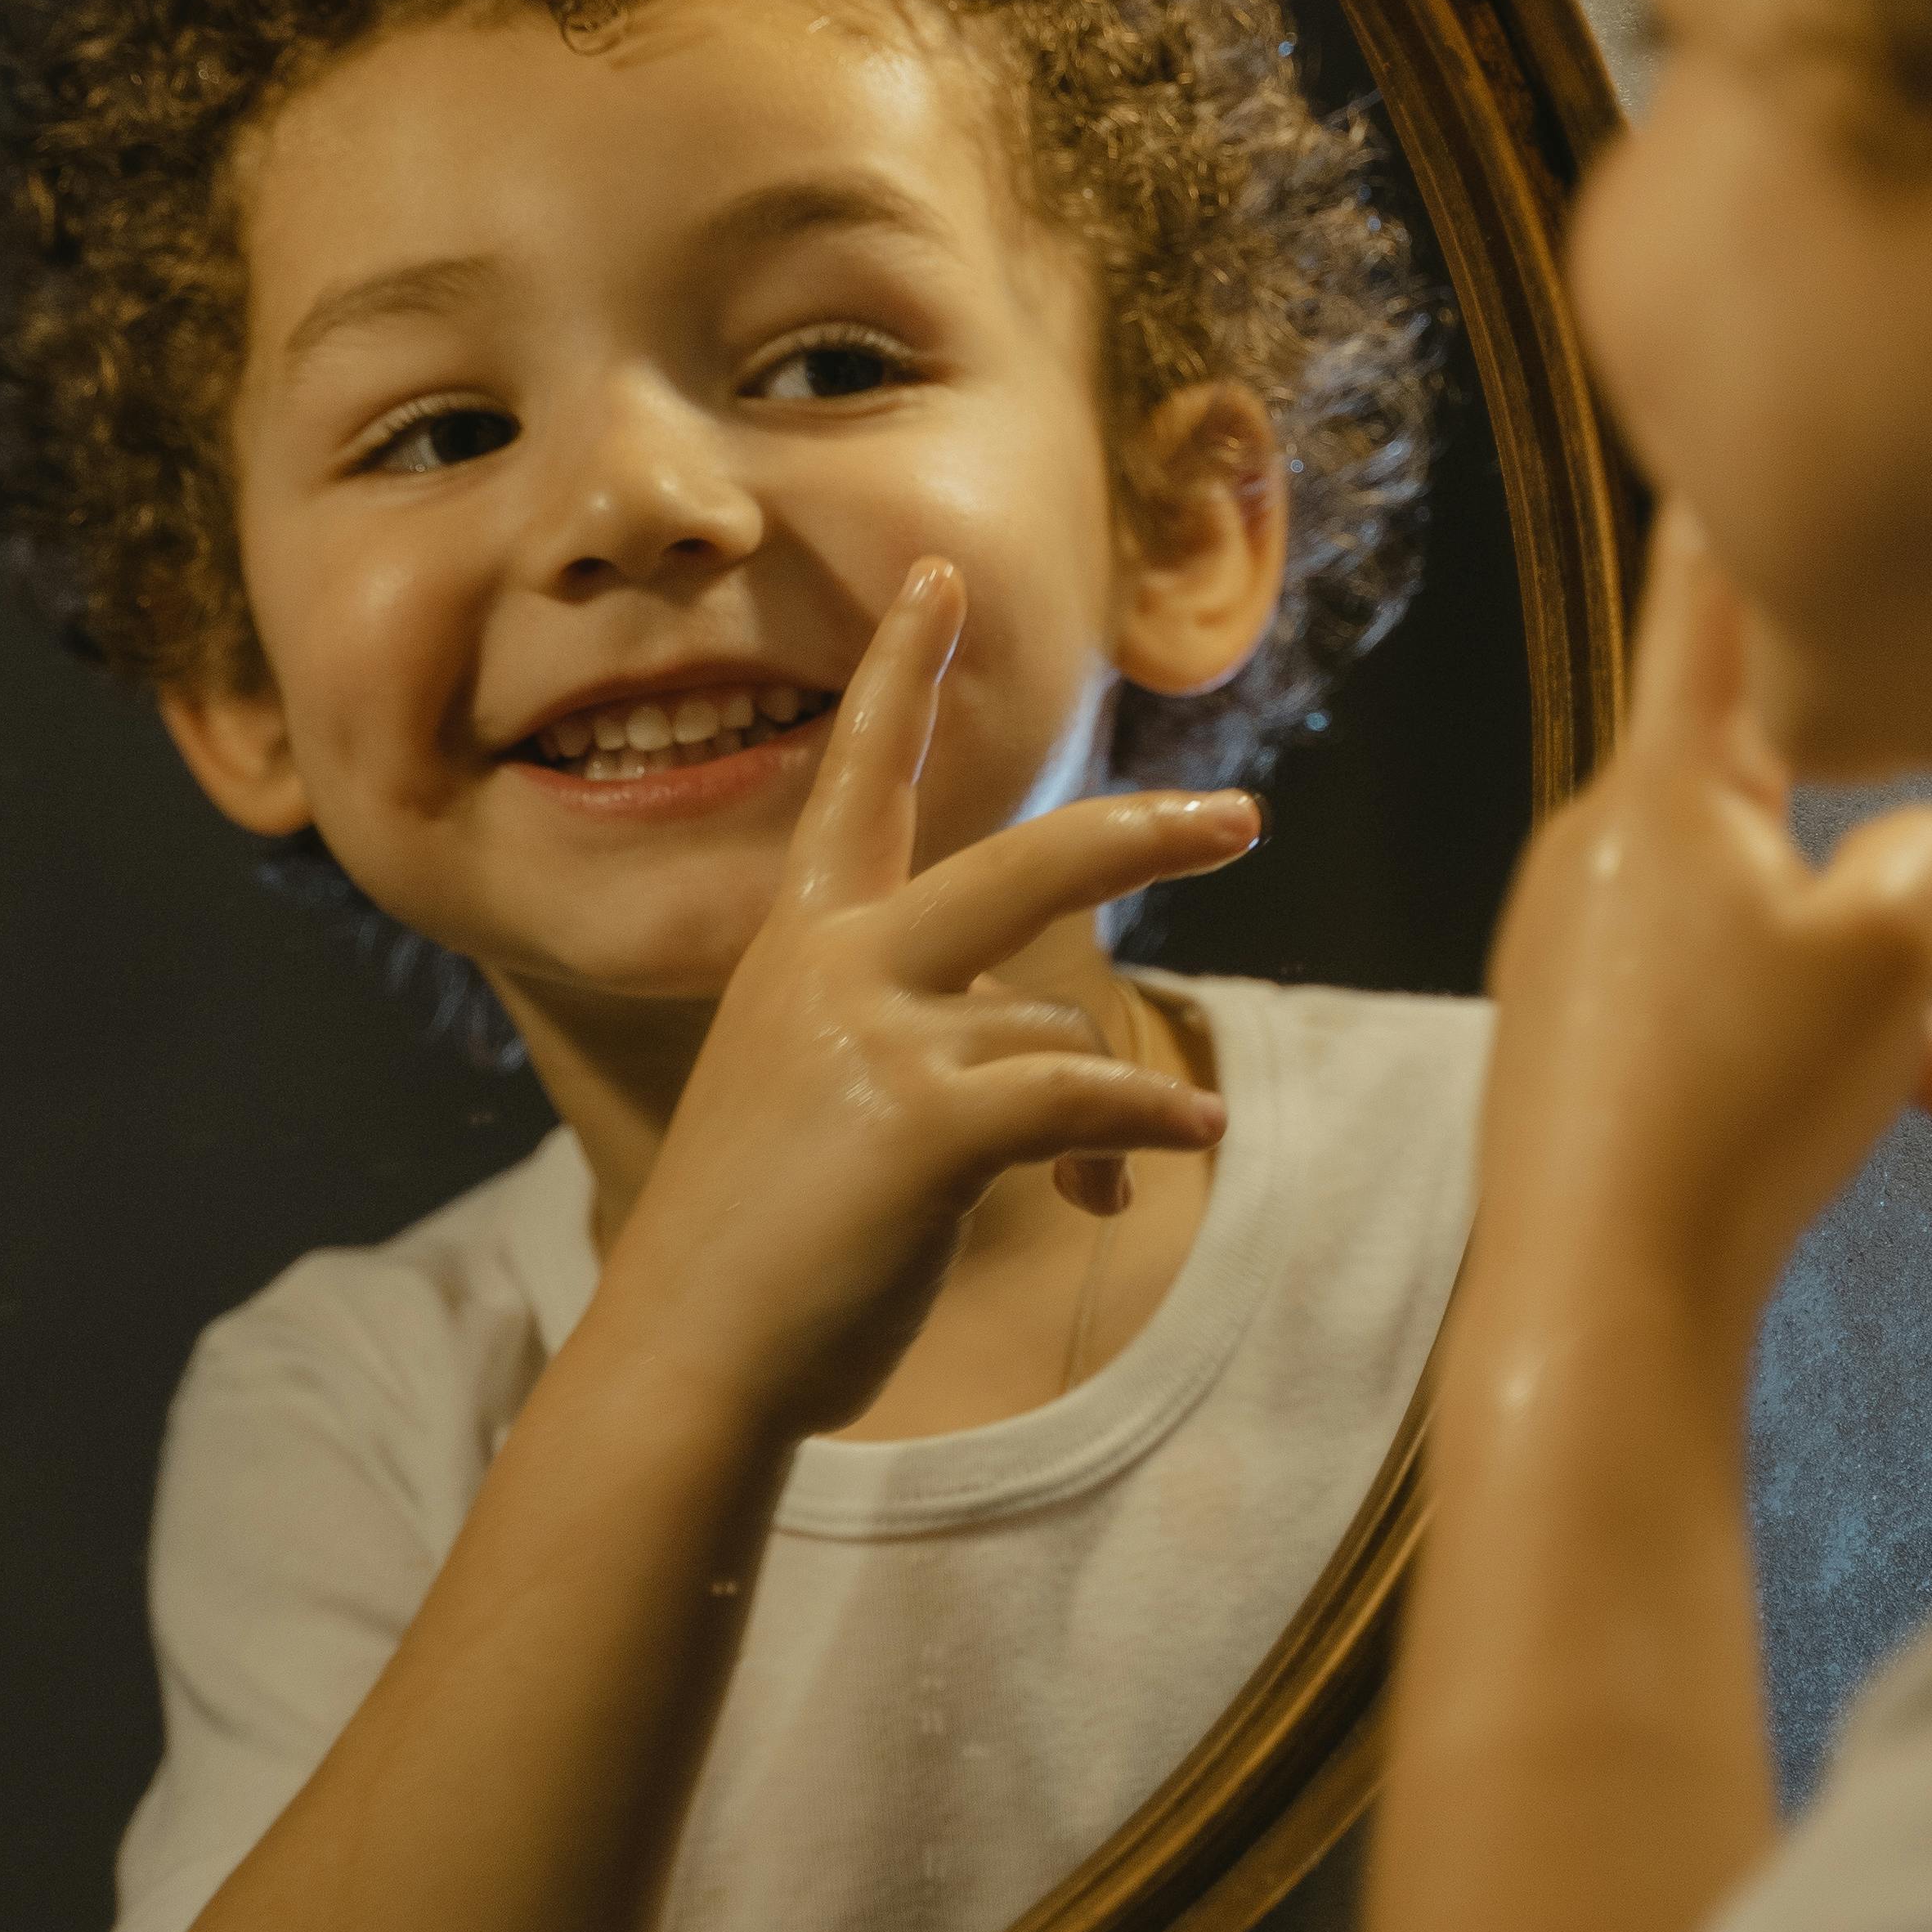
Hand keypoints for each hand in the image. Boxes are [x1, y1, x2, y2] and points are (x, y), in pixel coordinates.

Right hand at [605, 561, 1254, 1442]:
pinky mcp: (928, 1122)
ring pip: (1064, 1016)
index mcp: (799, 946)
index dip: (901, 671)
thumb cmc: (760, 1244)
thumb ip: (931, 1048)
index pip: (860, 779)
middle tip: (1240, 820)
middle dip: (1143, 834)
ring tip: (1154, 1153)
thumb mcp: (822, 1103)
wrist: (690, 1355)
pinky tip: (1177, 1156)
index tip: (937, 576)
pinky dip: (1145, 1128)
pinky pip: (1085, 1099)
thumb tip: (1078, 1067)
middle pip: (1027, 861)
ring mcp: (880, 1036)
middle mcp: (836, 967)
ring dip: (1118, 1096)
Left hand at [1476, 504, 1931, 1335]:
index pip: (1706, 608)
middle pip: (1771, 803)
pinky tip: (1864, 1126)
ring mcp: (1573, 941)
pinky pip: (1713, 1005)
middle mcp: (1597, 841)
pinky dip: (1796, 1050)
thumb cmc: (1742, 1098)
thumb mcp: (1897, 948)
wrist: (1602, 1291)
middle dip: (1882, 887)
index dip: (1733, 518)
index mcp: (1661, 784)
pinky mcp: (1572, 1035)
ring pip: (1762, 926)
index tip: (1713, 435)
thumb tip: (1903, 851)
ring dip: (1865, 994)